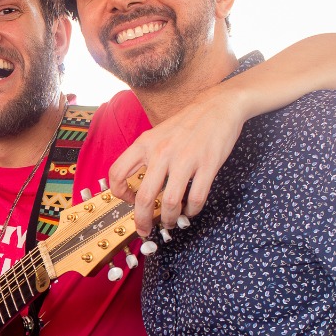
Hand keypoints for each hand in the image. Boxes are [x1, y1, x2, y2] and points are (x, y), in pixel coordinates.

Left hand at [108, 86, 246, 235]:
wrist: (218, 105)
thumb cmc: (187, 123)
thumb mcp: (157, 133)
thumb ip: (145, 155)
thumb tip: (136, 185)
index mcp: (145, 144)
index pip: (117, 173)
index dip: (119, 193)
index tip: (128, 200)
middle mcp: (161, 152)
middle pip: (144, 197)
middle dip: (143, 220)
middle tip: (145, 229)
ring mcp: (185, 159)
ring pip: (171, 202)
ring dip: (170, 219)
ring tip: (171, 222)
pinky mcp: (208, 164)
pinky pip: (196, 197)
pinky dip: (192, 210)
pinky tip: (190, 210)